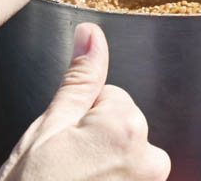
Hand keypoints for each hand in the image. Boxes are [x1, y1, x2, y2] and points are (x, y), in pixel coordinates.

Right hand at [0, 24, 169, 180]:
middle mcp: (151, 157)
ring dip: (105, 165)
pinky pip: (132, 177)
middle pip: (124, 125)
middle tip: (66, 168)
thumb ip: (79, 79)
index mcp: (127, 126)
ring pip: (128, 154)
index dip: (83, 119)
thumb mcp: (49, 127)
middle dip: (97, 141)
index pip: (111, 98)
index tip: (65, 146)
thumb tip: (91, 34)